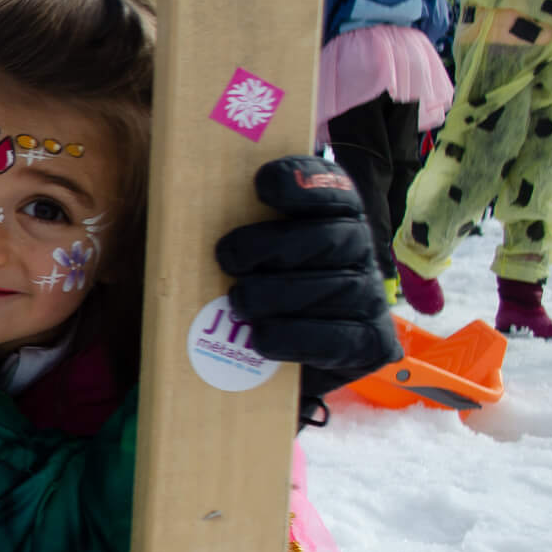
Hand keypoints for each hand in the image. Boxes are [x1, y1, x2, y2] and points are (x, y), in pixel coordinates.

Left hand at [214, 156, 400, 418]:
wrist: (276, 368)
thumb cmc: (248, 288)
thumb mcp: (240, 250)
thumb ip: (230, 221)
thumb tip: (181, 205)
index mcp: (334, 215)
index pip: (331, 187)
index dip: (301, 183)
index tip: (261, 184)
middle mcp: (359, 251)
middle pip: (331, 236)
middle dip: (275, 244)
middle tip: (227, 258)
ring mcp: (370, 297)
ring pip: (335, 287)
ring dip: (277, 294)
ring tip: (239, 301)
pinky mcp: (370, 343)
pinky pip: (338, 339)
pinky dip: (293, 337)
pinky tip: (261, 339)